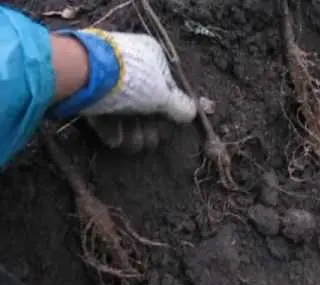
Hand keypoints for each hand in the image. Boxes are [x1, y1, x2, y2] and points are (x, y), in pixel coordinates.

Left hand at [51, 29, 198, 152]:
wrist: (79, 74)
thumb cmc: (129, 80)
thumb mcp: (162, 94)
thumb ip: (178, 106)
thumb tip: (193, 113)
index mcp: (151, 60)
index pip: (168, 90)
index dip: (170, 113)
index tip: (169, 129)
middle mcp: (132, 70)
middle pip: (147, 108)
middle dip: (149, 128)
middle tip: (148, 139)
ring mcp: (109, 84)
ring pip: (127, 116)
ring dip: (131, 133)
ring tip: (128, 141)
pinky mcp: (89, 97)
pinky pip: (106, 117)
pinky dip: (112, 130)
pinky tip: (114, 140)